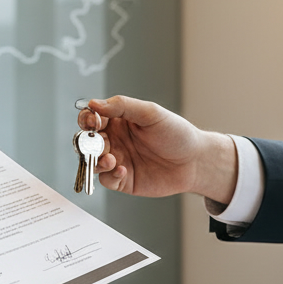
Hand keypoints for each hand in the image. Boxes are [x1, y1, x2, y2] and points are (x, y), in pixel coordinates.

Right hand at [76, 95, 237, 201]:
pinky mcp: (123, 180)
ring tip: (111, 159)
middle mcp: (115, 140)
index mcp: (118, 121)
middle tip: (102, 144)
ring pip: (92, 161)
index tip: (93, 123)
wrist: (195, 162)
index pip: (91, 118)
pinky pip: (106, 179)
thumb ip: (121, 106)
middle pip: (87, 141)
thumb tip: (93, 103)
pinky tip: (123, 170)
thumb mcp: (150, 113)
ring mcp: (118, 160)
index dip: (87, 120)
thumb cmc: (177, 134)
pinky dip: (109, 175)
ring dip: (96, 160)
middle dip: (89, 142)